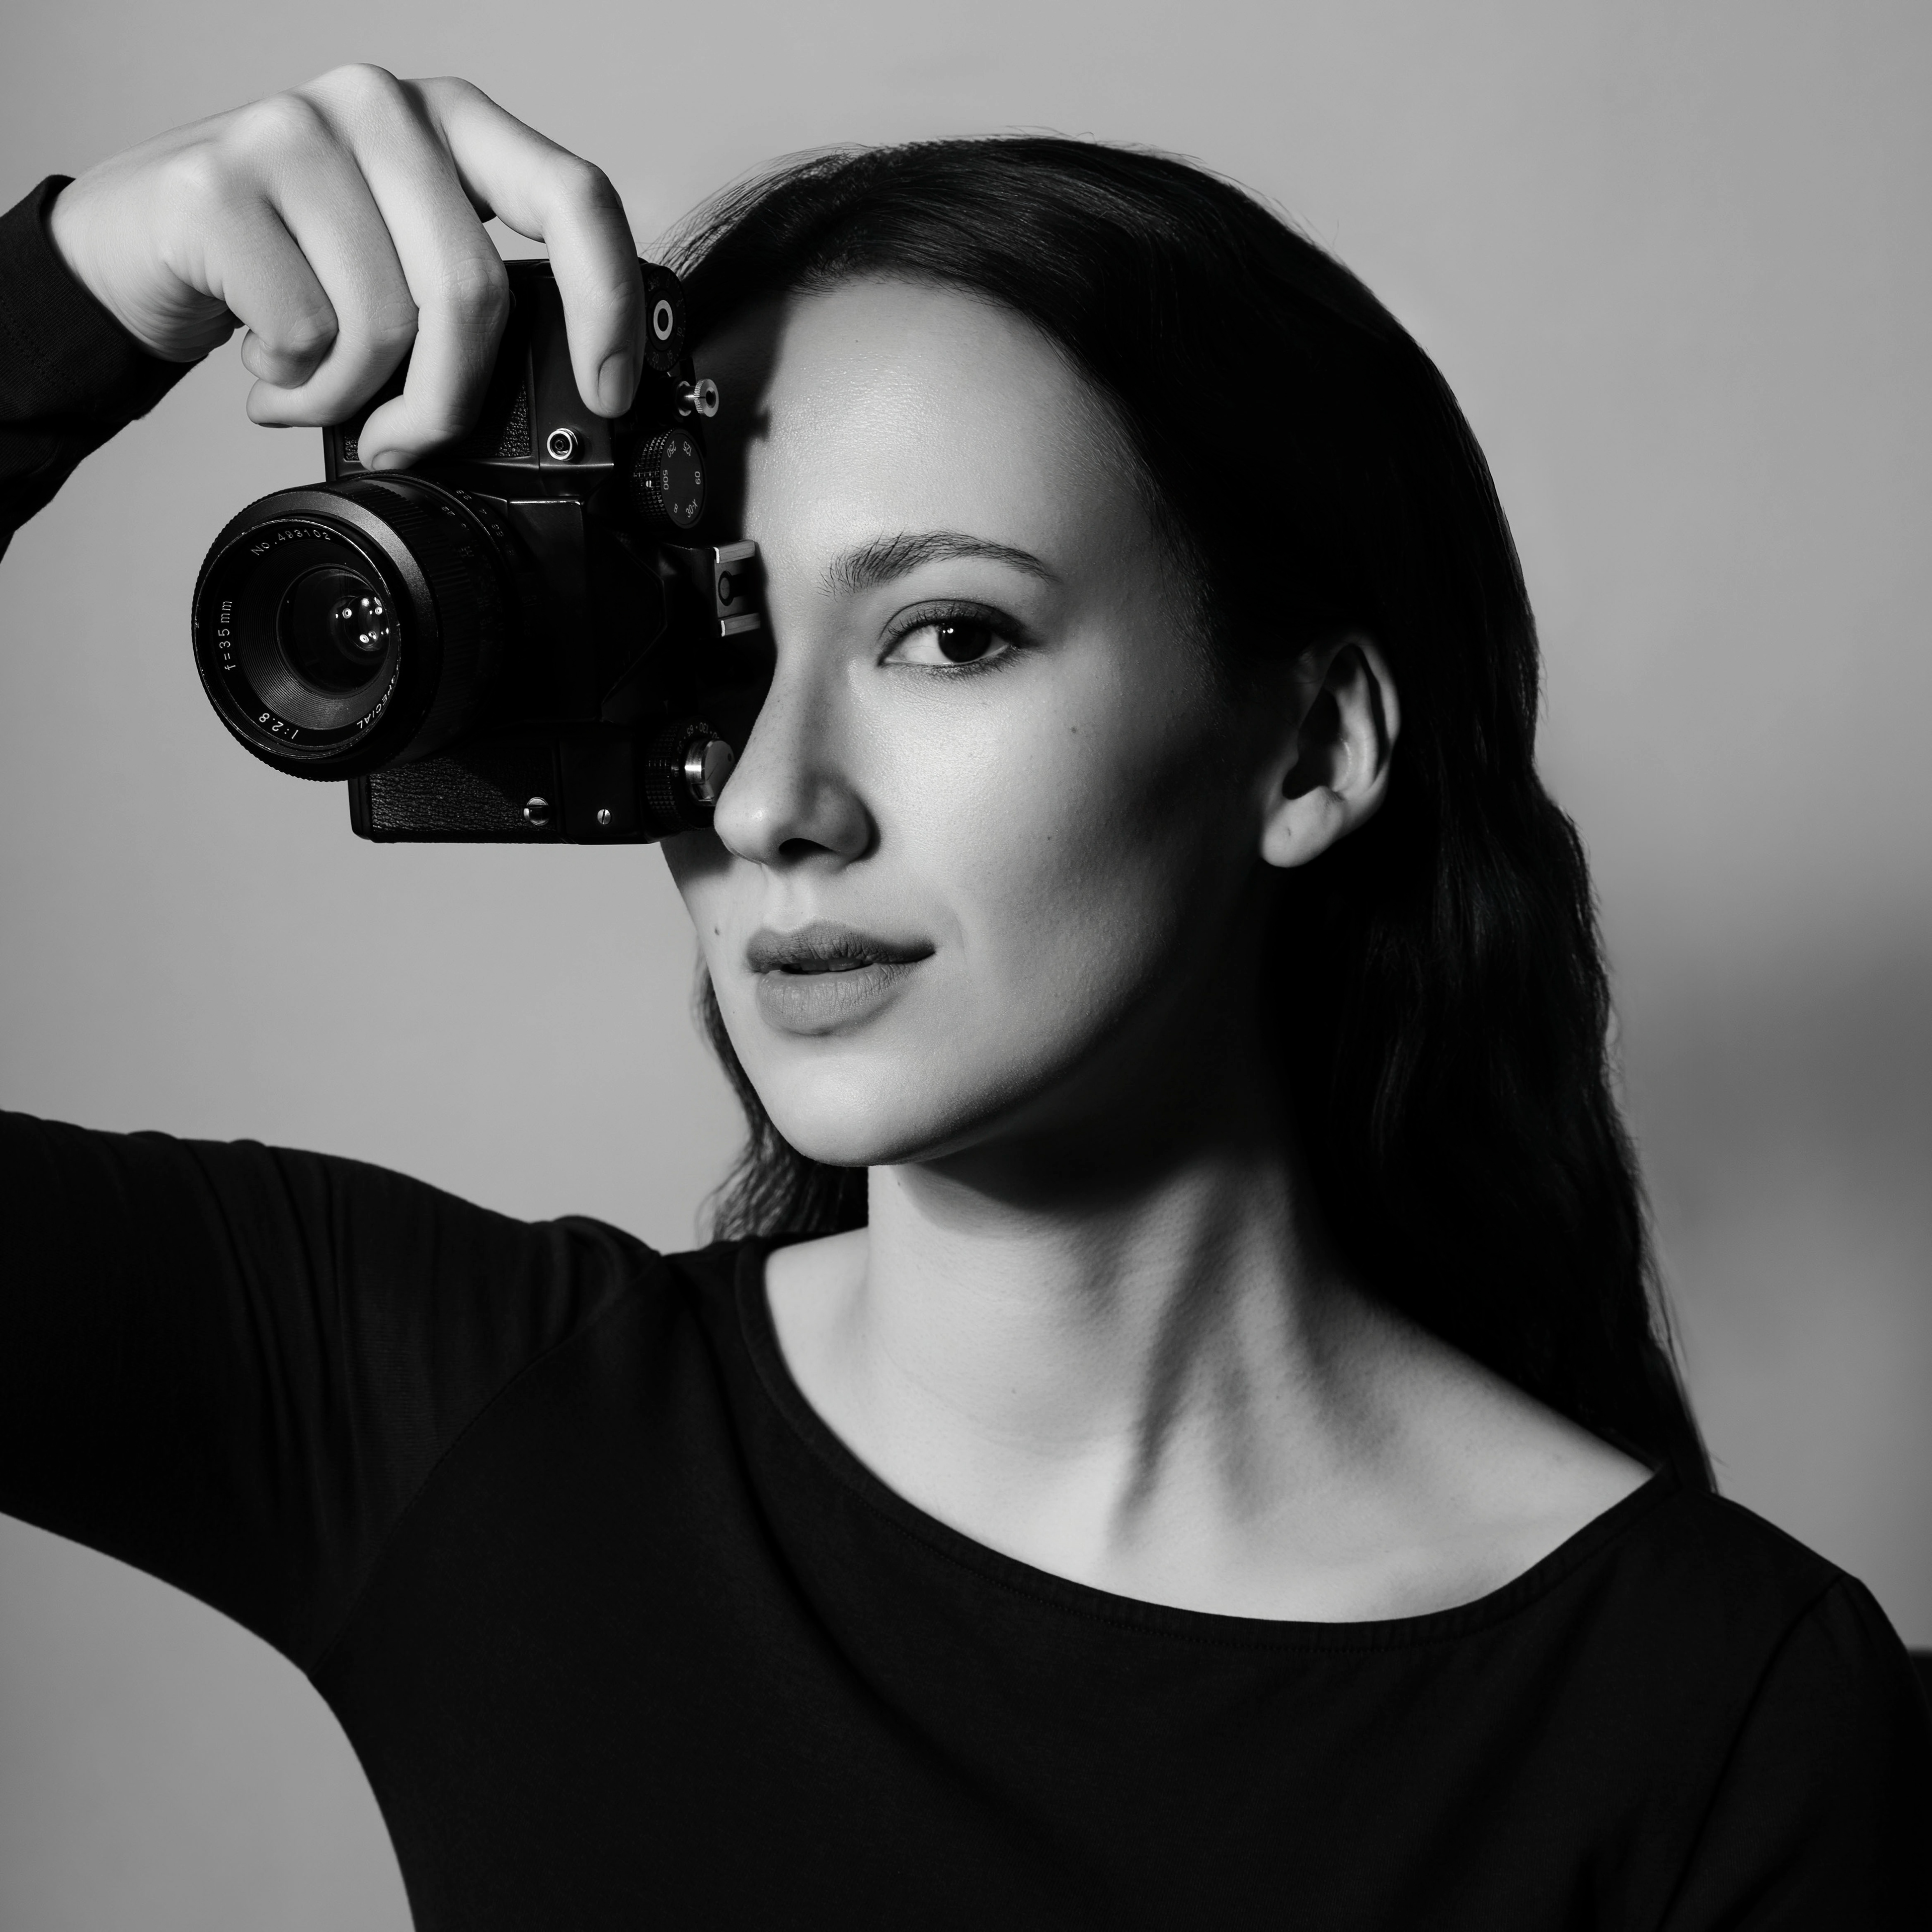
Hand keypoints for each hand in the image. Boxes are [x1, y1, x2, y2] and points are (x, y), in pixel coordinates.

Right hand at [47, 65, 645, 469]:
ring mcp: (298, 130)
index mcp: (453, 126)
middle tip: (404, 436)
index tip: (610, 392)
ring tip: (312, 382)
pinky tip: (263, 362)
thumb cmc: (288, 267)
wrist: (139, 246)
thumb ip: (476, 305)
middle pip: (473, 293)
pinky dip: (291, 386)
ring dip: (350, 395)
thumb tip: (559, 398)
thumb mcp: (403, 270)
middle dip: (447, 400)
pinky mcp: (222, 182)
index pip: (576, 197)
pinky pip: (304, 335)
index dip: (609, 305)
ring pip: (386, 325)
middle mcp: (384, 108)